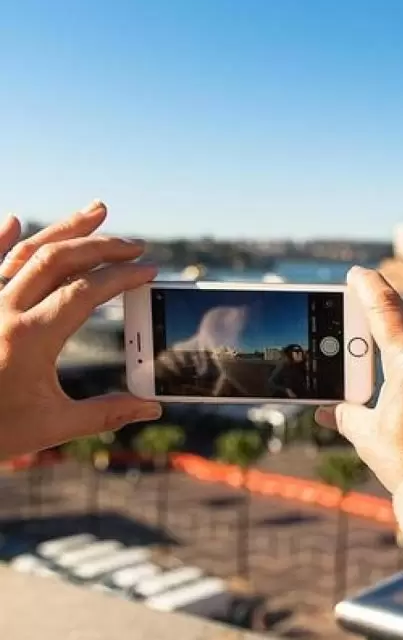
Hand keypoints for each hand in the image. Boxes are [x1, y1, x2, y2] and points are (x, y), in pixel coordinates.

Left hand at [0, 202, 161, 458]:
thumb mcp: (52, 426)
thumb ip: (105, 414)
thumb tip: (151, 408)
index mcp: (29, 338)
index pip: (85, 292)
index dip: (121, 277)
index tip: (149, 271)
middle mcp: (2, 312)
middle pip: (58, 260)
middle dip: (101, 246)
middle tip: (134, 244)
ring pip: (24, 253)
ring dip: (62, 230)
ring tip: (96, 212)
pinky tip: (15, 218)